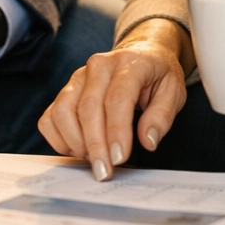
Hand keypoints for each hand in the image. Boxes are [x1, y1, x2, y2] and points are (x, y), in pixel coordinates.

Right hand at [38, 19, 190, 179]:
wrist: (141, 53)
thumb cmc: (156, 75)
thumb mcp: (174, 92)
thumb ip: (162, 116)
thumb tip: (148, 141)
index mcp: (128, 63)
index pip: (117, 98)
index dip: (116, 131)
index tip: (119, 158)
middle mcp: (98, 66)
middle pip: (87, 108)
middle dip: (95, 145)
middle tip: (105, 171)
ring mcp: (77, 78)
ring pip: (63, 112)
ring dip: (76, 143)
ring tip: (95, 158)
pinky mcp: (65, 91)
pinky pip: (50, 117)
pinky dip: (59, 139)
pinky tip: (79, 149)